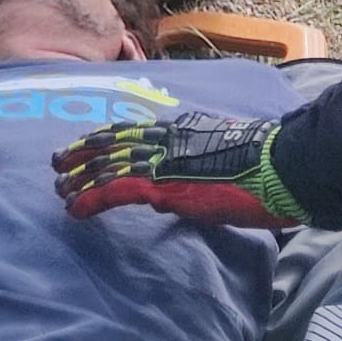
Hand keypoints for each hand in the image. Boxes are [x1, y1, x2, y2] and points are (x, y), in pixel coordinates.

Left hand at [53, 112, 306, 228]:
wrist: (283, 168)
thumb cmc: (265, 170)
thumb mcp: (220, 165)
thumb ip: (190, 176)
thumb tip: (169, 199)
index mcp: (179, 130)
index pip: (129, 132)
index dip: (100, 140)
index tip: (81, 147)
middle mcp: (165, 140)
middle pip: (110, 144)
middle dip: (81, 155)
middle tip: (58, 166)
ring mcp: (162, 161)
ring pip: (107, 166)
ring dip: (80, 181)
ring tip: (61, 192)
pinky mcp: (163, 185)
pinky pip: (115, 191)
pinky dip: (91, 200)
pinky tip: (75, 210)